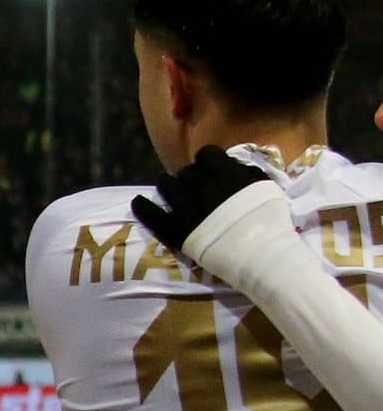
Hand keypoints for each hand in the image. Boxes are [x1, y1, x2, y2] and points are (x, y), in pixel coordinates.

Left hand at [132, 144, 270, 251]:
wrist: (263, 256)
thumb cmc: (271, 223)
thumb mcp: (266, 187)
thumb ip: (245, 172)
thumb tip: (230, 162)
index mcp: (228, 176)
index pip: (207, 154)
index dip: (207, 160)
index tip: (208, 167)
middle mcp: (206, 189)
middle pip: (187, 172)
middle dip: (190, 175)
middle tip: (192, 184)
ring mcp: (190, 211)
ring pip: (167, 186)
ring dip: (166, 183)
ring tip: (166, 185)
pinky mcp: (179, 233)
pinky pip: (153, 216)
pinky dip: (143, 207)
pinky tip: (137, 201)